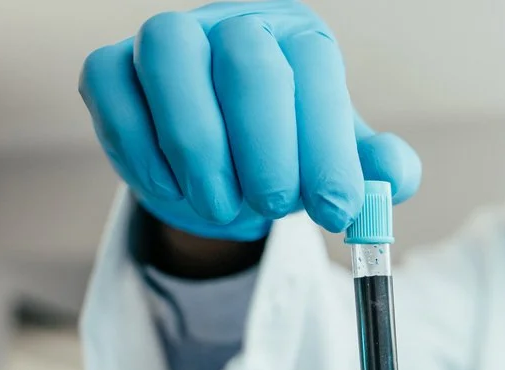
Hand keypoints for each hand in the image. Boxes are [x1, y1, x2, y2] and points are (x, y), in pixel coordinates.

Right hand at [79, 1, 420, 240]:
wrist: (221, 169)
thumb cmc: (286, 156)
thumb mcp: (337, 165)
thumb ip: (374, 171)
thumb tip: (394, 176)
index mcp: (297, 38)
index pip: (314, 71)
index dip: (327, 146)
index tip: (337, 209)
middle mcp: (234, 24)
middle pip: (247, 57)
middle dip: (266, 146)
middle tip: (276, 206)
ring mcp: (168, 39)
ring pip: (172, 62)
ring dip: (200, 148)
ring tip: (223, 205)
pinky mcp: (110, 66)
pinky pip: (114, 92)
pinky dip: (142, 150)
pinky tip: (174, 189)